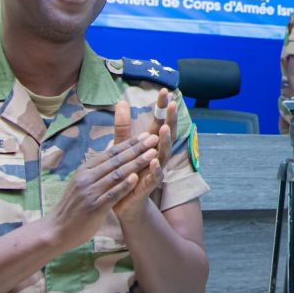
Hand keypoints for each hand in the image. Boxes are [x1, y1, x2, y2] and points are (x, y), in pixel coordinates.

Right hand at [47, 134, 155, 249]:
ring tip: (152, 153)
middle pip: (116, 160)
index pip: (111, 153)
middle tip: (154, 138)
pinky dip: (125, 185)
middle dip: (137, 148)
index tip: (145, 135)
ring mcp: (90, 192)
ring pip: (117, 174)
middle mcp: (86, 178)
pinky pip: (112, 194)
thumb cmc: (73, 206)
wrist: (57, 229)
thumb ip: (96, 170)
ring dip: (136, 162)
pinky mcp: (94, 207)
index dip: (129, 143)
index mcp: (84, 170)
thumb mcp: (81, 183)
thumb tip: (111, 152)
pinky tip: (137, 177)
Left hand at [112, 91, 175, 222]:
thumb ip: (123, 126)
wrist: (124, 201)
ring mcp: (156, 169)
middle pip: (167, 134)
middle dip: (170, 119)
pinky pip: (155, 176)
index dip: (162, 107)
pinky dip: (155, 168)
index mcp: (151, 144)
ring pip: (164, 153)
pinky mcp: (149, 184)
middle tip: (172, 103)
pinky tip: (154, 161)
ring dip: (165, 141)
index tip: (164, 91)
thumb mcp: (123, 146)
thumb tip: (121, 101)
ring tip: (164, 128)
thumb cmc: (127, 171)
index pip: (159, 121)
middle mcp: (157, 154)